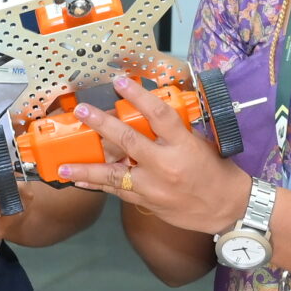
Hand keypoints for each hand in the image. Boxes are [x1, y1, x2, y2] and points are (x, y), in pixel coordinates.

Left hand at [57, 75, 251, 235]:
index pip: (158, 114)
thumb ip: (176, 131)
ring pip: (113, 174)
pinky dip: (98, 185)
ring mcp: (154, 186)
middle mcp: (165, 165)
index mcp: (183, 145)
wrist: (227, 208)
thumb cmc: (217, 172)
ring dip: (86, 168)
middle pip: (128, 141)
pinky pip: (118, 192)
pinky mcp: (148, 202)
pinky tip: (81, 179)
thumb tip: (150, 115)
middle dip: (101, 125)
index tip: (121, 82)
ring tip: (63, 164)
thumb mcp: (201, 143)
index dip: (138, 96)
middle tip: (82, 112)